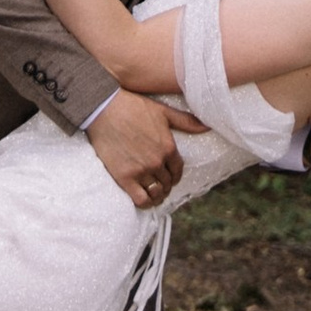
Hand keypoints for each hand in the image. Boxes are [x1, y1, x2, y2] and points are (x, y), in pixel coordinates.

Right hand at [87, 88, 191, 208]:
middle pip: (168, 183)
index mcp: (168, 147)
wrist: (103, 109)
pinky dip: (145, 203)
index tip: (170, 176)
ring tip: (153, 193)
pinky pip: (140, 199)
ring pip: (156, 193)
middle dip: (166, 184)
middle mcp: (157, 161)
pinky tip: (144, 199)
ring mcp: (141, 170)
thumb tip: (207, 126)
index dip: (175, 175)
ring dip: (158, 195)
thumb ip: (186, 121)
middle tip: (160, 184)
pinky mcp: (124, 177)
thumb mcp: (163, 111)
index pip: (178, 170)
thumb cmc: (132, 107)